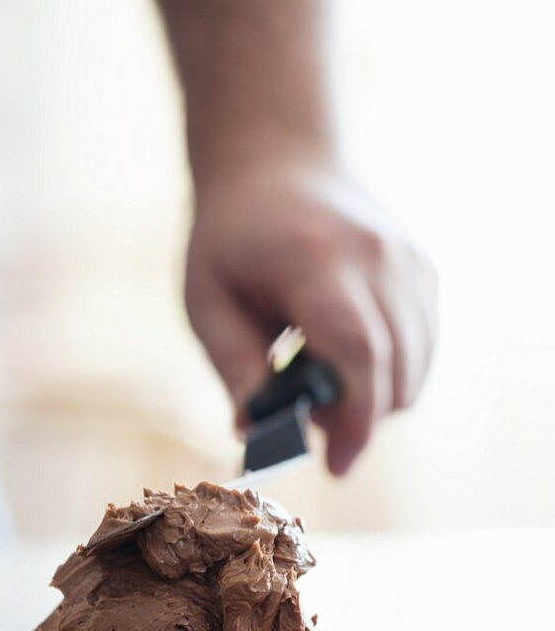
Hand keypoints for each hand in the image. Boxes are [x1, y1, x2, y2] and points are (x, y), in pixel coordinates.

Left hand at [185, 163, 438, 473]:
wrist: (275, 164)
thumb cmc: (231, 240)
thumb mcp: (208, 302)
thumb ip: (236, 367)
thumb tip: (256, 432)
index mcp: (316, 260)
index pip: (358, 351)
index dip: (355, 419)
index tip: (336, 466)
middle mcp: (377, 257)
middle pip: (395, 368)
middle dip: (359, 418)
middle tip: (311, 420)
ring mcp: (409, 261)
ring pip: (417, 365)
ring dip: (376, 398)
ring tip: (321, 381)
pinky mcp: (424, 271)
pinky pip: (423, 347)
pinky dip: (392, 373)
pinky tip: (346, 359)